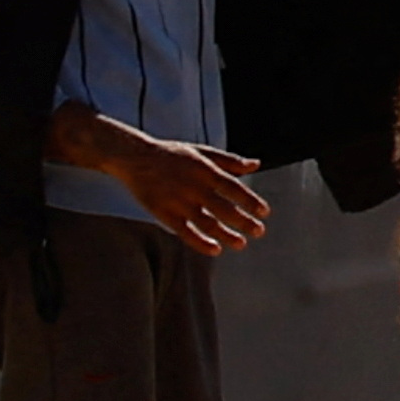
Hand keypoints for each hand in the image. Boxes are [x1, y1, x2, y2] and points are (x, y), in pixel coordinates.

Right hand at [54, 104, 271, 252]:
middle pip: (223, 207)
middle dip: (243, 221)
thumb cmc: (172, 155)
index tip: (265, 212)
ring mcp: (178, 201)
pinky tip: (215, 249)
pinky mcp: (164, 213)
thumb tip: (256, 165)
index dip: (250, 201)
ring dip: (225, 235)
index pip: (233, 187)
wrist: (134, 157)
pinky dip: (200, 242)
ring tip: (241, 244)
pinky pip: (185, 232)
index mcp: (205, 169)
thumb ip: (229, 160)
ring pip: (206, 223)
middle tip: (259, 232)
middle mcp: (194, 186)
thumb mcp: (201, 151)